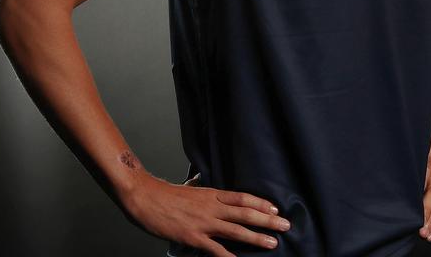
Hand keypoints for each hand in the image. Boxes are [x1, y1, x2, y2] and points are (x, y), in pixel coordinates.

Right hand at [120, 173, 288, 256]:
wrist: (144, 197)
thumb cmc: (165, 194)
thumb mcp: (189, 188)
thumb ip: (199, 188)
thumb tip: (201, 181)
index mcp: (212, 194)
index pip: (243, 197)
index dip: (261, 203)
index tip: (276, 209)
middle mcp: (212, 207)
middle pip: (246, 213)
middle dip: (268, 221)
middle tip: (285, 226)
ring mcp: (204, 222)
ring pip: (236, 230)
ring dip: (256, 238)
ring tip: (272, 244)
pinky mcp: (193, 236)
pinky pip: (215, 249)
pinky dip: (228, 256)